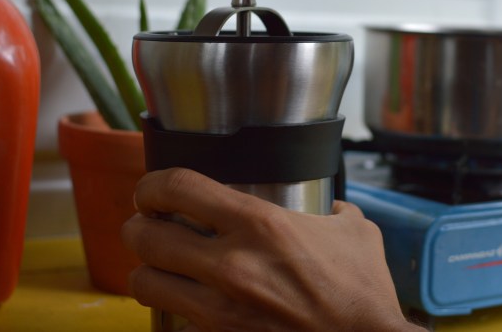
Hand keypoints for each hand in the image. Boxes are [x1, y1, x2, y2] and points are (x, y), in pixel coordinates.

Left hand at [122, 168, 424, 330]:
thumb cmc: (363, 296)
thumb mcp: (356, 233)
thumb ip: (334, 212)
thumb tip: (329, 210)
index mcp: (261, 225)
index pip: (178, 187)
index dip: (154, 183)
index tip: (153, 188)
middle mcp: (232, 265)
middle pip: (146, 235)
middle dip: (138, 226)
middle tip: (146, 224)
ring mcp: (221, 309)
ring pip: (145, 282)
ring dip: (146, 270)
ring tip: (158, 265)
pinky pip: (173, 322)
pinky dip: (174, 311)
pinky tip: (188, 303)